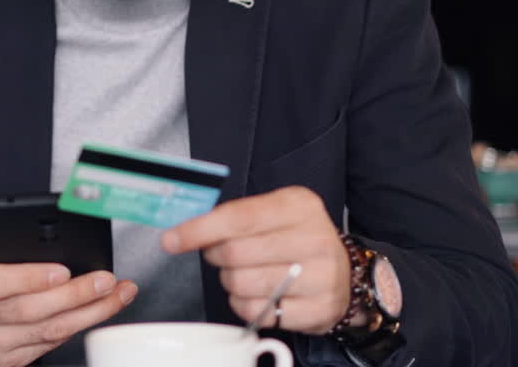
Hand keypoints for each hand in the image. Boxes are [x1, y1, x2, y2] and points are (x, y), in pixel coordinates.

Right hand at [0, 238, 137, 366]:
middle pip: (30, 310)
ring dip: (88, 313)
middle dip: (76, 295)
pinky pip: (50, 345)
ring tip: (116, 295)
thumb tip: (57, 238)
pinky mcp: (7, 362)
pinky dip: (77, 327)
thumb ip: (9, 247)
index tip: (64, 269)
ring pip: (47, 331)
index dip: (30, 277)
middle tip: (107, 280)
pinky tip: (96, 312)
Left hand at [162, 186, 350, 333]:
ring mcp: (321, 277)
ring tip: (244, 273)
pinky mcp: (317, 310)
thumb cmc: (298, 238)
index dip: (199, 229)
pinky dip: (244, 304)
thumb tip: (186, 228)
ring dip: (230, 281)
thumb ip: (235, 215)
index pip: (238, 217)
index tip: (172, 239)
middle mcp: (314, 239)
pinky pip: (255, 311)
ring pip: (242, 283)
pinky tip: (257, 293)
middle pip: (235, 253)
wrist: (346, 273)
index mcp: (299, 205)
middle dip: (216, 256)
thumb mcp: (275, 211)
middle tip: (221, 254)